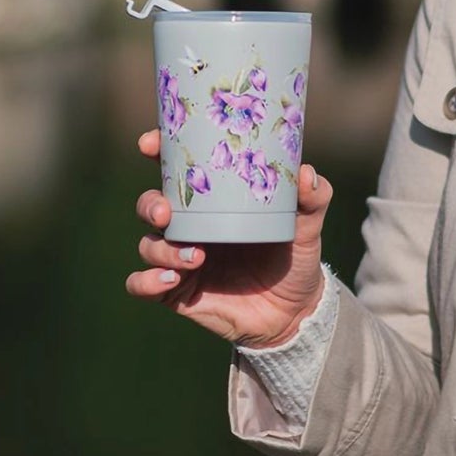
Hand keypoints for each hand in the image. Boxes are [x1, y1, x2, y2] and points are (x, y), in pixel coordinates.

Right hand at [125, 129, 334, 348]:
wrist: (294, 311)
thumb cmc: (295, 257)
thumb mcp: (307, 225)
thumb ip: (313, 198)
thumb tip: (305, 173)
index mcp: (214, 202)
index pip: (177, 170)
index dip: (158, 152)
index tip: (151, 144)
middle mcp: (191, 226)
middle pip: (151, 205)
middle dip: (150, 204)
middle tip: (165, 212)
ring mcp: (179, 258)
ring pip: (148, 244)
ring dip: (161, 248)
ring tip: (196, 257)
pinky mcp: (176, 292)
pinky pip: (142, 285)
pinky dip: (146, 281)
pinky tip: (170, 280)